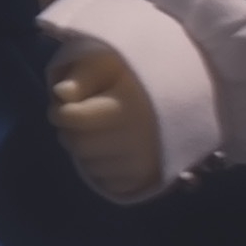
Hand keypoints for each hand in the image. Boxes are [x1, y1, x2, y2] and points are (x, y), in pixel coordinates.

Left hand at [48, 42, 164, 201]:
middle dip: (70, 132)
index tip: (64, 105)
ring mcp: (146, 162)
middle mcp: (140, 138)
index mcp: (130, 105)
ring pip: (92, 167)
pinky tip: (112, 150)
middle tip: (76, 121)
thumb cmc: (137, 74)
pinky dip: (104, 169)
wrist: (185, 92)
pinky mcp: (150, 179)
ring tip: (98, 133)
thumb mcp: (110, 62)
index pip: (75, 118)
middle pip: (80, 144)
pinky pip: (110, 183)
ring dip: (85, 152)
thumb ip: (83, 76)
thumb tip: (61, 94)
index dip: (60, 111)